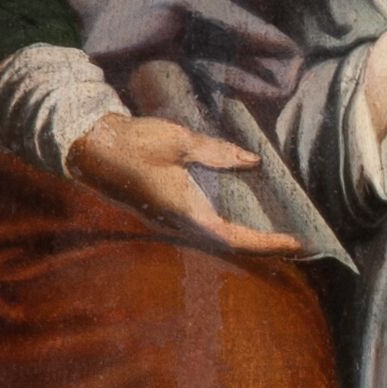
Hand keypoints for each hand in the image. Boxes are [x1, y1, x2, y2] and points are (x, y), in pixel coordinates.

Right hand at [66, 112, 305, 257]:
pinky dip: (227, 225)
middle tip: (295, 240)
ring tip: (275, 230)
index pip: (234, 238)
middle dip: (262, 246)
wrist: (89, 148)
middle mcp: (177, 224)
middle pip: (228, 245)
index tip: (297, 243)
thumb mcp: (179, 141)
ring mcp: (168, 222)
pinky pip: (202, 226)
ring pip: (214, 238)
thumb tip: (252, 162)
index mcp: (184, 211)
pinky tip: (241, 213)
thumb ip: (217, 153)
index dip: (267, 244)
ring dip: (245, 238)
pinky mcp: (163, 213)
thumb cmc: (132, 144)